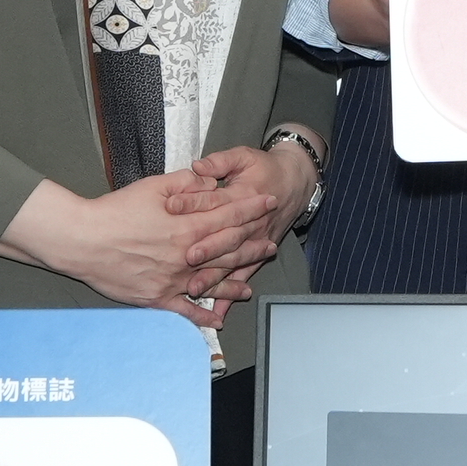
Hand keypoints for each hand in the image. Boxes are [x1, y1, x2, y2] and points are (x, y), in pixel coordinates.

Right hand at [11, 169, 272, 319]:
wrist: (84, 239)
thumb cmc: (116, 210)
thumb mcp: (153, 185)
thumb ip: (187, 183)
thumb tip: (212, 180)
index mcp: (187, 225)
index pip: (230, 217)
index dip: (252, 209)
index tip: (268, 204)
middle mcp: (187, 255)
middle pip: (229, 251)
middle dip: (253, 247)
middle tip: (270, 245)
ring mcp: (174, 279)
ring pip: (214, 282)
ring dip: (235, 284)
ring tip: (251, 285)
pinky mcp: (158, 297)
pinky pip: (186, 310)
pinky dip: (203, 317)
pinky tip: (218, 320)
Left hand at [171, 142, 316, 315]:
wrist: (295, 183)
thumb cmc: (264, 168)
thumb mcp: (243, 156)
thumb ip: (220, 161)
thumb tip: (199, 167)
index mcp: (243, 195)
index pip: (216, 201)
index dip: (194, 202)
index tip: (171, 206)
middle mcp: (250, 223)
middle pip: (226, 237)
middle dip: (207, 248)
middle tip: (186, 256)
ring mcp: (254, 241)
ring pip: (233, 261)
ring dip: (215, 276)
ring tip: (195, 288)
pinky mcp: (256, 255)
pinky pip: (242, 276)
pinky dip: (231, 294)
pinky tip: (217, 309)